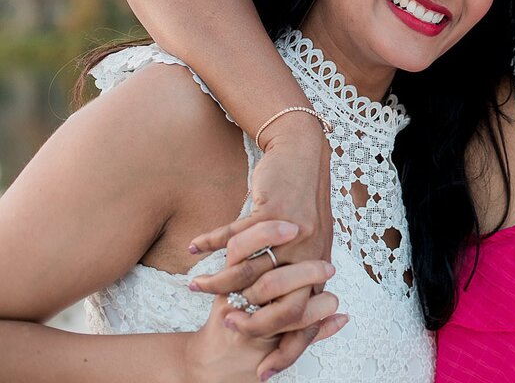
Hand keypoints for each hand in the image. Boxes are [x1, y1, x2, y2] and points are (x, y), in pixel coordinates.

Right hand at [189, 131, 333, 374]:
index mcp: (316, 268)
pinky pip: (238, 236)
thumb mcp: (306, 242)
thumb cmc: (301, 202)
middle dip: (249, 323)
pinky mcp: (275, 213)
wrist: (304, 157)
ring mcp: (294, 236)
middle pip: (279, 305)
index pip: (304, 320)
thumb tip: (273, 308)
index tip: (263, 373)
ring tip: (194, 287)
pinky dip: (213, 242)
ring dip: (218, 281)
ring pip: (249, 272)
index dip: (286, 348)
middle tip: (223, 327)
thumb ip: (292, 274)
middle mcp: (309, 256)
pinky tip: (193, 248)